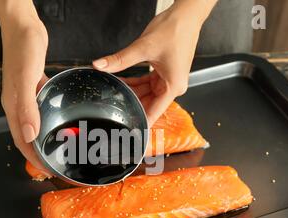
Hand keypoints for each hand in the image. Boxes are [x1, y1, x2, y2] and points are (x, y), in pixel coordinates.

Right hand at [0, 0, 50, 174]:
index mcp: (13, 107)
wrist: (23, 27)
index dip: (33, 159)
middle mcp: (18, 104)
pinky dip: (50, 117)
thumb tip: (30, 135)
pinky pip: (42, 108)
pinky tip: (62, 118)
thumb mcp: (25, 80)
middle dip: (40, 153)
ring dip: (45, 137)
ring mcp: (26, 96)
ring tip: (60, 146)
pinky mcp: (34, 86)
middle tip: (56, 163)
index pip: (22, 141)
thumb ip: (27, 108)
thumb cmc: (21, 50)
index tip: (47, 170)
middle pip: (28, 136)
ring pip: (35, 123)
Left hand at [93, 0, 215, 124]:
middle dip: (131, 104)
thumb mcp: (143, 47)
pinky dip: (135, 83)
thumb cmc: (176, 30)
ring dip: (131, 93)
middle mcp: (173, 87)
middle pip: (148, 104)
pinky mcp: (164, 73)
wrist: (186, 15)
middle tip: (114, 108)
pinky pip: (147, 84)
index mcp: (173, 87)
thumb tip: (101, 65)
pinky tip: (122, 82)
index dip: (140, 122)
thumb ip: (120, 59)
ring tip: (114, 92)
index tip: (129, 131)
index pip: (154, 112)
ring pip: (146, 94)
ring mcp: (168, 80)